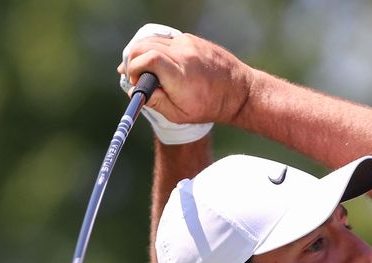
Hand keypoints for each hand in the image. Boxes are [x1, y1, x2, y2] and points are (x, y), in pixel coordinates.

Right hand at [121, 24, 212, 143]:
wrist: (239, 91)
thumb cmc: (210, 107)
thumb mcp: (180, 115)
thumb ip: (155, 102)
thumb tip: (134, 90)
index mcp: (180, 74)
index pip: (146, 58)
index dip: (135, 68)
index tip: (135, 80)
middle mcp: (184, 54)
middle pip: (144, 45)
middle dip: (133, 59)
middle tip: (133, 74)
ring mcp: (188, 43)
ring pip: (153, 40)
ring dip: (143, 52)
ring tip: (142, 69)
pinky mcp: (192, 39)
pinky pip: (166, 40)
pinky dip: (157, 49)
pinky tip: (158, 62)